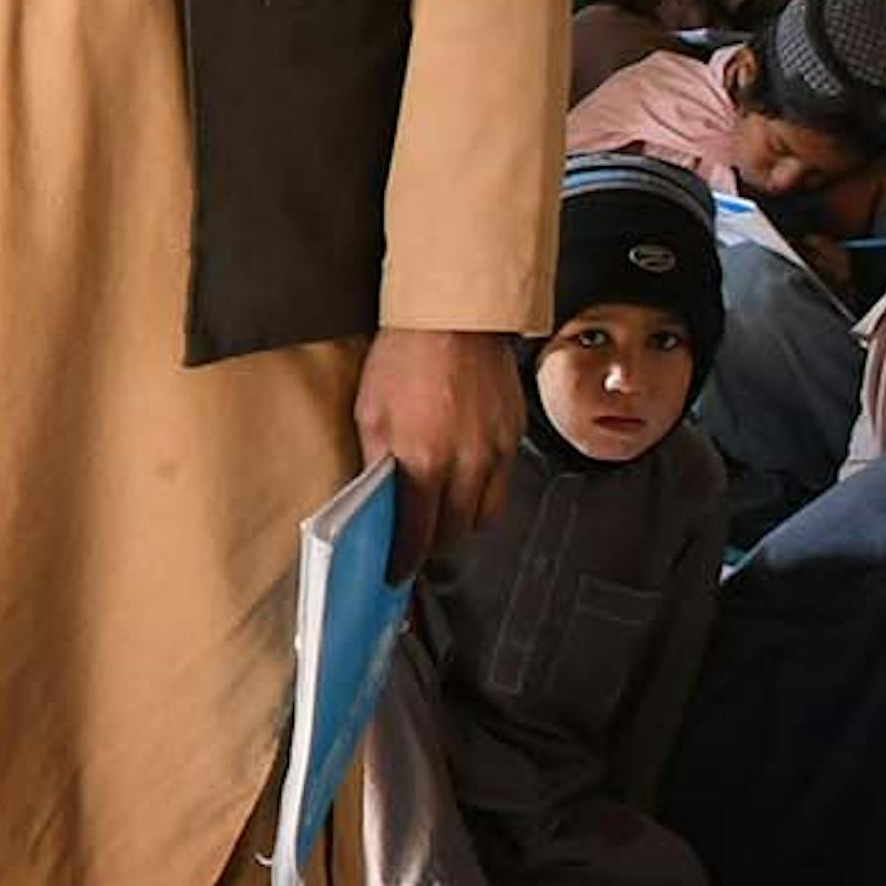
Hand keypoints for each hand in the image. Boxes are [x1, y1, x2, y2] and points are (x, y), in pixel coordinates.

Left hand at [353, 324, 523, 549]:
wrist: (454, 313)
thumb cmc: (407, 355)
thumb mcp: (370, 411)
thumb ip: (376, 463)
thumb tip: (374, 502)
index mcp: (424, 460)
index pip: (417, 534)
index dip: (404, 560)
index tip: (396, 571)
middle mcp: (466, 463)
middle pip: (456, 532)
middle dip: (434, 543)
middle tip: (417, 539)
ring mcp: (496, 450)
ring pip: (486, 514)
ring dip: (462, 521)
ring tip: (443, 511)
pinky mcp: (515, 434)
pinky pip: (502, 482)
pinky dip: (483, 490)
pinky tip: (465, 475)